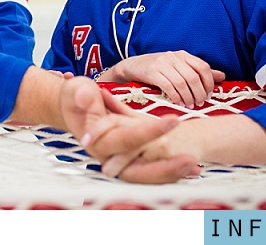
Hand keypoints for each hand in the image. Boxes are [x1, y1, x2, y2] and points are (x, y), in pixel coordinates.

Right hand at [60, 78, 200, 183]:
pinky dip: (169, 171)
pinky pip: (150, 170)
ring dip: (171, 173)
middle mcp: (108, 156)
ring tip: (194, 166)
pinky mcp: (129, 159)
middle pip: (138, 170)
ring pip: (146, 175)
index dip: (149, 132)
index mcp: (97, 141)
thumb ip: (80, 94)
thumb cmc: (75, 97)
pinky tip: (191, 168)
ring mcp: (119, 160)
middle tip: (189, 159)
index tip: (173, 121)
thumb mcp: (74, 90)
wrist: (71, 107)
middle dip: (164, 167)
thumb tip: (88, 95)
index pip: (127, 139)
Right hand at [102, 51, 224, 107]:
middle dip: (198, 93)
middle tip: (199, 103)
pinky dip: (175, 96)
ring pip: (181, 82)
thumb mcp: (179, 67)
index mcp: (183, 55)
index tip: (208, 95)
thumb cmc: (159, 69)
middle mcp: (173, 57)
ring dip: (187, 96)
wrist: (132, 66)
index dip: (208, 82)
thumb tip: (222, 76)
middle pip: (193, 76)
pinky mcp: (152, 72)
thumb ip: (199, 71)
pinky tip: (177, 102)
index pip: (202, 66)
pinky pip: (167, 86)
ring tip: (189, 105)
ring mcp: (162, 64)